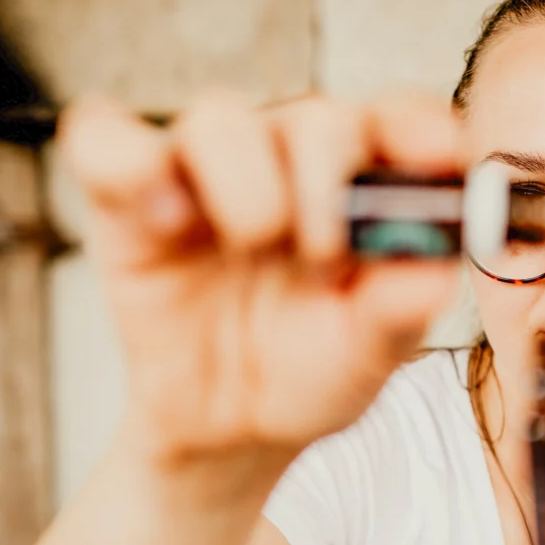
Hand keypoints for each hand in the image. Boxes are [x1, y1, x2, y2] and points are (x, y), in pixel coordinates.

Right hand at [60, 90, 465, 485]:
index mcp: (362, 184)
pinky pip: (104, 137)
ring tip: (253, 242)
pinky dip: (128, 161)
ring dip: (246, 178)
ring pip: (218, 116)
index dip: (418, 128)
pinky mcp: (128, 194)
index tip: (440, 156)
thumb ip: (398, 313)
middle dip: (327, 179)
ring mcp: (206, 170)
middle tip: (322, 255)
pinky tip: (164, 217)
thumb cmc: (308, 372)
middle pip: (315, 116)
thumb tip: (432, 275)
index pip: (398, 121)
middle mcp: (288, 158)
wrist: (228, 428)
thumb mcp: (367, 358)